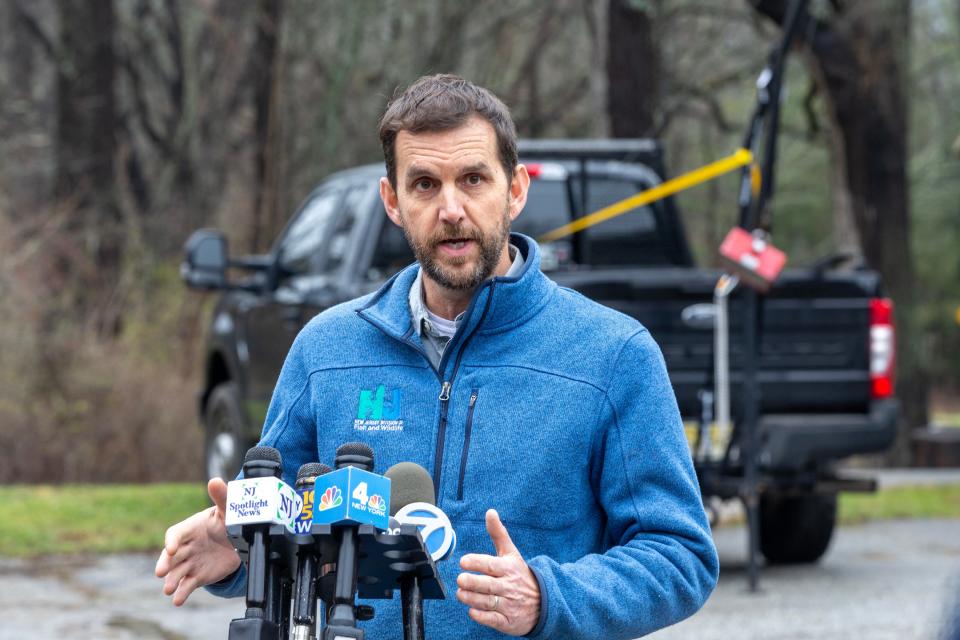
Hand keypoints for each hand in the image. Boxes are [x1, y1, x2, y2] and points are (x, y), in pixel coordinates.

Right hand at [155, 478, 239, 605]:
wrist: (236, 540)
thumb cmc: (228, 520)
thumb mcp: (227, 508)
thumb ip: (221, 496)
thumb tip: (215, 480)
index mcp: (190, 528)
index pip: (175, 534)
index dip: (172, 541)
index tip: (171, 548)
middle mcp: (186, 547)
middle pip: (171, 556)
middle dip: (165, 564)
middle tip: (160, 572)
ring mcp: (190, 562)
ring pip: (177, 573)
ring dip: (171, 581)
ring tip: (168, 589)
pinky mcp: (197, 576)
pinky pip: (187, 585)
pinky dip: (181, 593)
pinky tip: (178, 600)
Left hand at [457, 509, 539, 635]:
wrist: (544, 602)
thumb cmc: (520, 575)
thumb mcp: (511, 554)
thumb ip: (498, 534)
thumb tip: (490, 511)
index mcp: (509, 568)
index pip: (491, 564)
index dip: (476, 562)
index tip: (464, 561)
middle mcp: (509, 586)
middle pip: (487, 584)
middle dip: (472, 582)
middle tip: (460, 580)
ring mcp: (509, 605)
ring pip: (487, 602)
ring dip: (471, 598)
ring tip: (461, 593)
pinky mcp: (508, 621)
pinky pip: (493, 619)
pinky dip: (481, 616)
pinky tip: (471, 610)